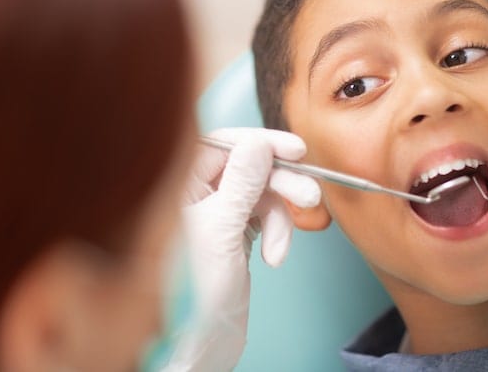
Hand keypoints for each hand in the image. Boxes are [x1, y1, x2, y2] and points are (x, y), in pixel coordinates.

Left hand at [166, 128, 319, 370]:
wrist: (198, 344)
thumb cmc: (193, 292)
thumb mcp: (221, 230)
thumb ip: (242, 182)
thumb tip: (259, 143)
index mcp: (177, 186)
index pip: (222, 144)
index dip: (260, 143)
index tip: (295, 149)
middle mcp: (195, 194)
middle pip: (248, 167)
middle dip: (280, 184)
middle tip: (310, 194)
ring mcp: (215, 214)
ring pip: (261, 193)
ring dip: (280, 217)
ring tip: (282, 247)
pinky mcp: (233, 234)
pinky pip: (263, 217)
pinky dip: (275, 233)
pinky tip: (274, 257)